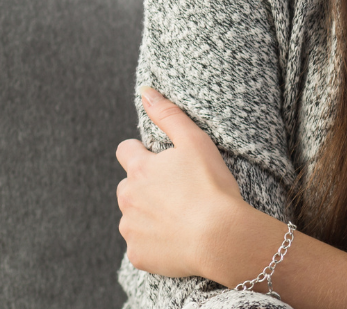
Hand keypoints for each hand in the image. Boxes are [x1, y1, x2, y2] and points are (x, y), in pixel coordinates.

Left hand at [116, 87, 248, 280]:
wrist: (220, 237)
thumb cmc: (212, 187)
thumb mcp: (196, 142)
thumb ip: (169, 115)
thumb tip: (146, 91)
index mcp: (139, 170)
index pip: (126, 151)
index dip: (142, 153)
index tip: (161, 162)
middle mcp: (127, 198)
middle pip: (128, 187)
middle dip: (147, 188)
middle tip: (179, 192)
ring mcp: (130, 229)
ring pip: (134, 217)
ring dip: (150, 215)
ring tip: (182, 217)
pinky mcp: (138, 255)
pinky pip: (142, 245)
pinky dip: (156, 242)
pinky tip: (179, 239)